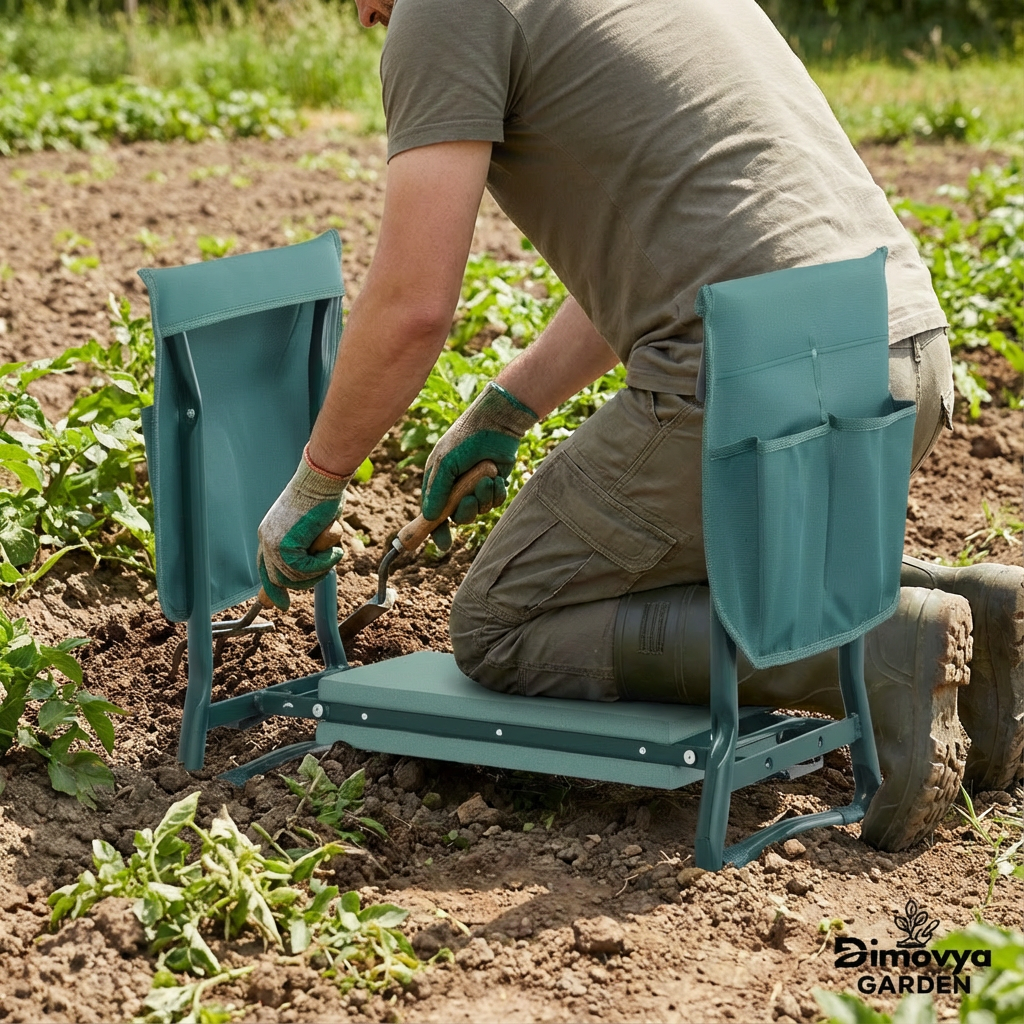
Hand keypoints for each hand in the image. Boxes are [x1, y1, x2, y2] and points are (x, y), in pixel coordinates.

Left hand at [257, 448, 349, 609]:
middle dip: (306, 581)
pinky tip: (333, 546)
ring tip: (332, 550)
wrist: (321, 480)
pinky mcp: (286, 546)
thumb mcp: (312, 525)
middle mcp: (267, 540)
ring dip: (320, 568)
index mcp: (269, 533)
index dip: (273, 589)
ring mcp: (274, 544)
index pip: (265, 568)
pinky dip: (325, 561)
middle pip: (281, 579)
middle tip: (326, 566)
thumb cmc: (322, 497)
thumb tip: (311, 561)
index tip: (280, 605)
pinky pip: (307, 569)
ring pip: (296, 577)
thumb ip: (306, 546)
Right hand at [422, 382, 537, 549]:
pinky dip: (496, 493)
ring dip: (483, 498)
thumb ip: (436, 491)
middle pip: (459, 517)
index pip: (433, 514)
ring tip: (486, 478)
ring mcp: (476, 487)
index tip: (443, 544)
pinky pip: (495, 502)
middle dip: (465, 511)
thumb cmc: (465, 439)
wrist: (496, 423)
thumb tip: (428, 517)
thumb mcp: (445, 464)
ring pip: (479, 511)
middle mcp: (456, 488)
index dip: (436, 530)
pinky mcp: (495, 485)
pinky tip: (496, 477)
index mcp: (438, 482)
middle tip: (470, 498)